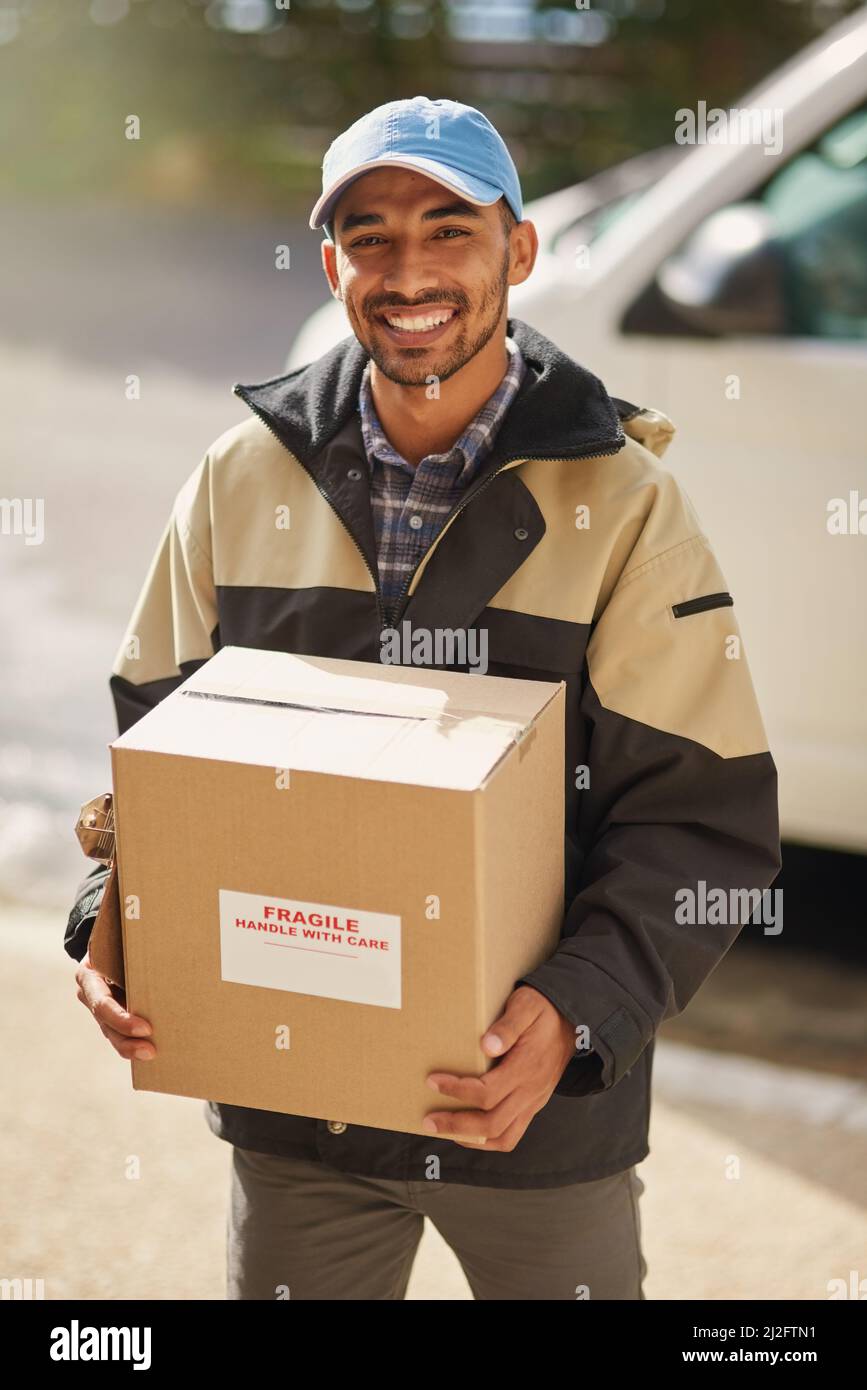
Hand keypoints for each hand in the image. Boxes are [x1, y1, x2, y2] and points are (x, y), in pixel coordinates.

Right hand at [75, 948, 155, 1061]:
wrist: (107, 940)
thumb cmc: (119, 937)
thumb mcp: (121, 939)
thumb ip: (137, 949)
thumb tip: (176, 950)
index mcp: (89, 975)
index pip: (103, 1004)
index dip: (122, 1019)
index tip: (146, 1028)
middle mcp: (90, 995)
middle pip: (106, 1025)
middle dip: (127, 1040)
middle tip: (150, 1050)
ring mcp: (98, 1008)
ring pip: (112, 1034)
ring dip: (130, 1047)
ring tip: (151, 1054)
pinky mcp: (109, 1015)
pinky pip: (119, 1033)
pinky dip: (133, 1043)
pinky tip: (149, 1052)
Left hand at [423, 985, 575, 1151]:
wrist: (570, 1020)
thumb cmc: (542, 1010)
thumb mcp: (526, 1006)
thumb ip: (508, 1026)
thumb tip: (486, 1045)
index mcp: (527, 1067)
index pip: (488, 1092)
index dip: (457, 1090)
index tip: (432, 1081)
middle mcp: (531, 1091)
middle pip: (492, 1123)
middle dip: (456, 1124)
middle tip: (428, 1120)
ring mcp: (533, 1102)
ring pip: (502, 1136)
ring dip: (471, 1138)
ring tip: (444, 1130)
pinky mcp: (533, 1106)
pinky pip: (511, 1135)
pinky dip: (487, 1139)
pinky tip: (468, 1131)